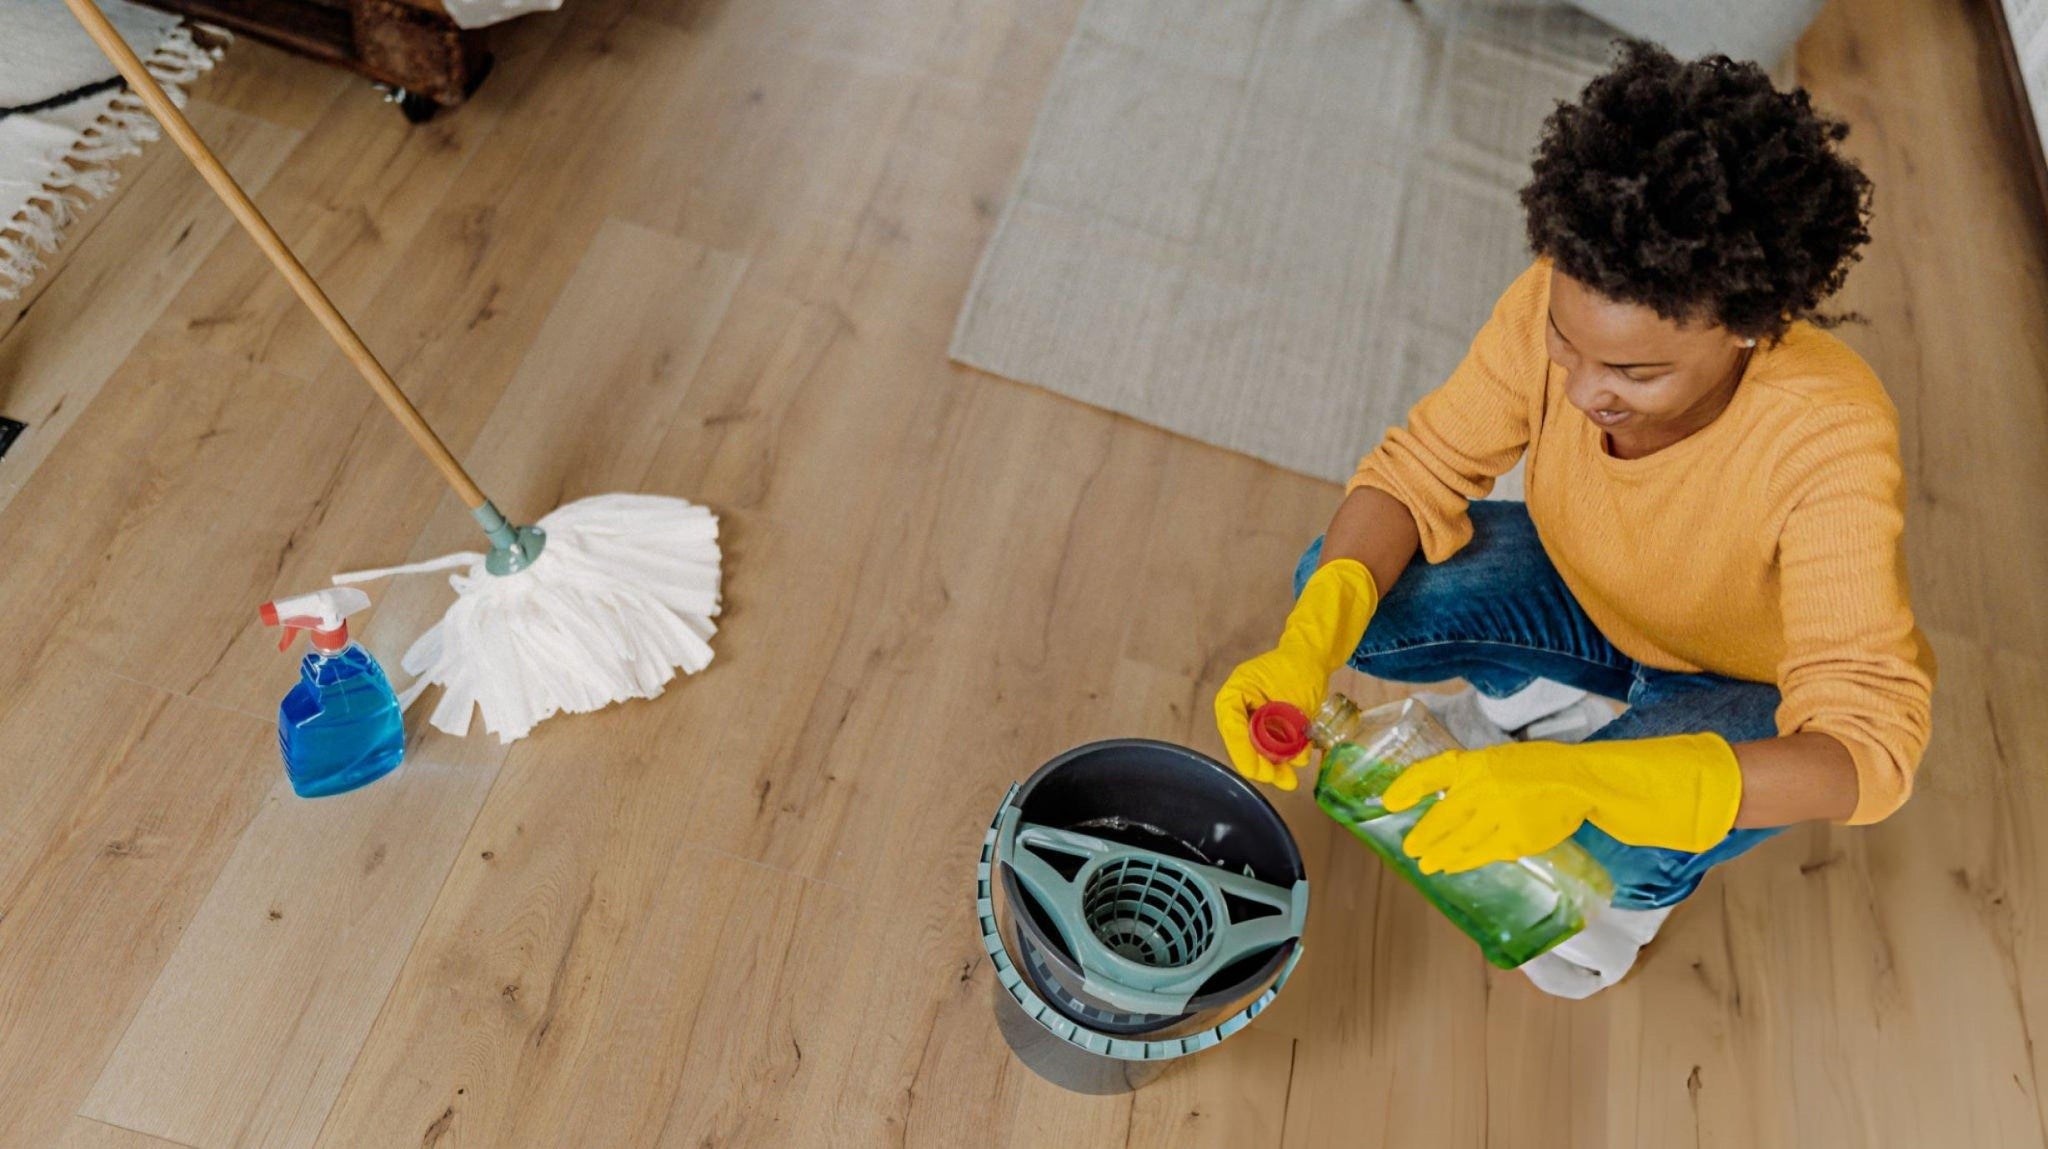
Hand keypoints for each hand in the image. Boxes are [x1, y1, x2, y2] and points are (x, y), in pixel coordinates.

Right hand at [1214, 559, 1378, 790]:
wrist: (1312, 655)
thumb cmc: (1302, 667)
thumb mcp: (1297, 695)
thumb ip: (1293, 726)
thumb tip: (1296, 759)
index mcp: (1237, 691)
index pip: (1231, 724)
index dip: (1242, 751)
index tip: (1257, 770)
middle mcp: (1238, 706)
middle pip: (1242, 742)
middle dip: (1262, 764)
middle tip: (1281, 779)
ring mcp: (1250, 716)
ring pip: (1255, 749)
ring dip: (1274, 764)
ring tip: (1291, 778)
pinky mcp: (1264, 724)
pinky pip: (1269, 745)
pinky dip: (1283, 755)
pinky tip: (1299, 758)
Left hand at [1380, 733, 1743, 873]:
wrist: (1582, 780)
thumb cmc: (1539, 769)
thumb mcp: (1500, 761)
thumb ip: (1471, 779)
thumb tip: (1442, 802)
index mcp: (1477, 761)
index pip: (1430, 772)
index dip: (1406, 788)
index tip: (1387, 801)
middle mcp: (1482, 785)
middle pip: (1440, 817)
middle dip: (1422, 836)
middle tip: (1410, 848)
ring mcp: (1498, 813)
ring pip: (1458, 840)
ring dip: (1439, 854)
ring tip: (1427, 863)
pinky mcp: (1515, 837)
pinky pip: (1482, 853)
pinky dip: (1464, 861)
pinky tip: (1454, 866)